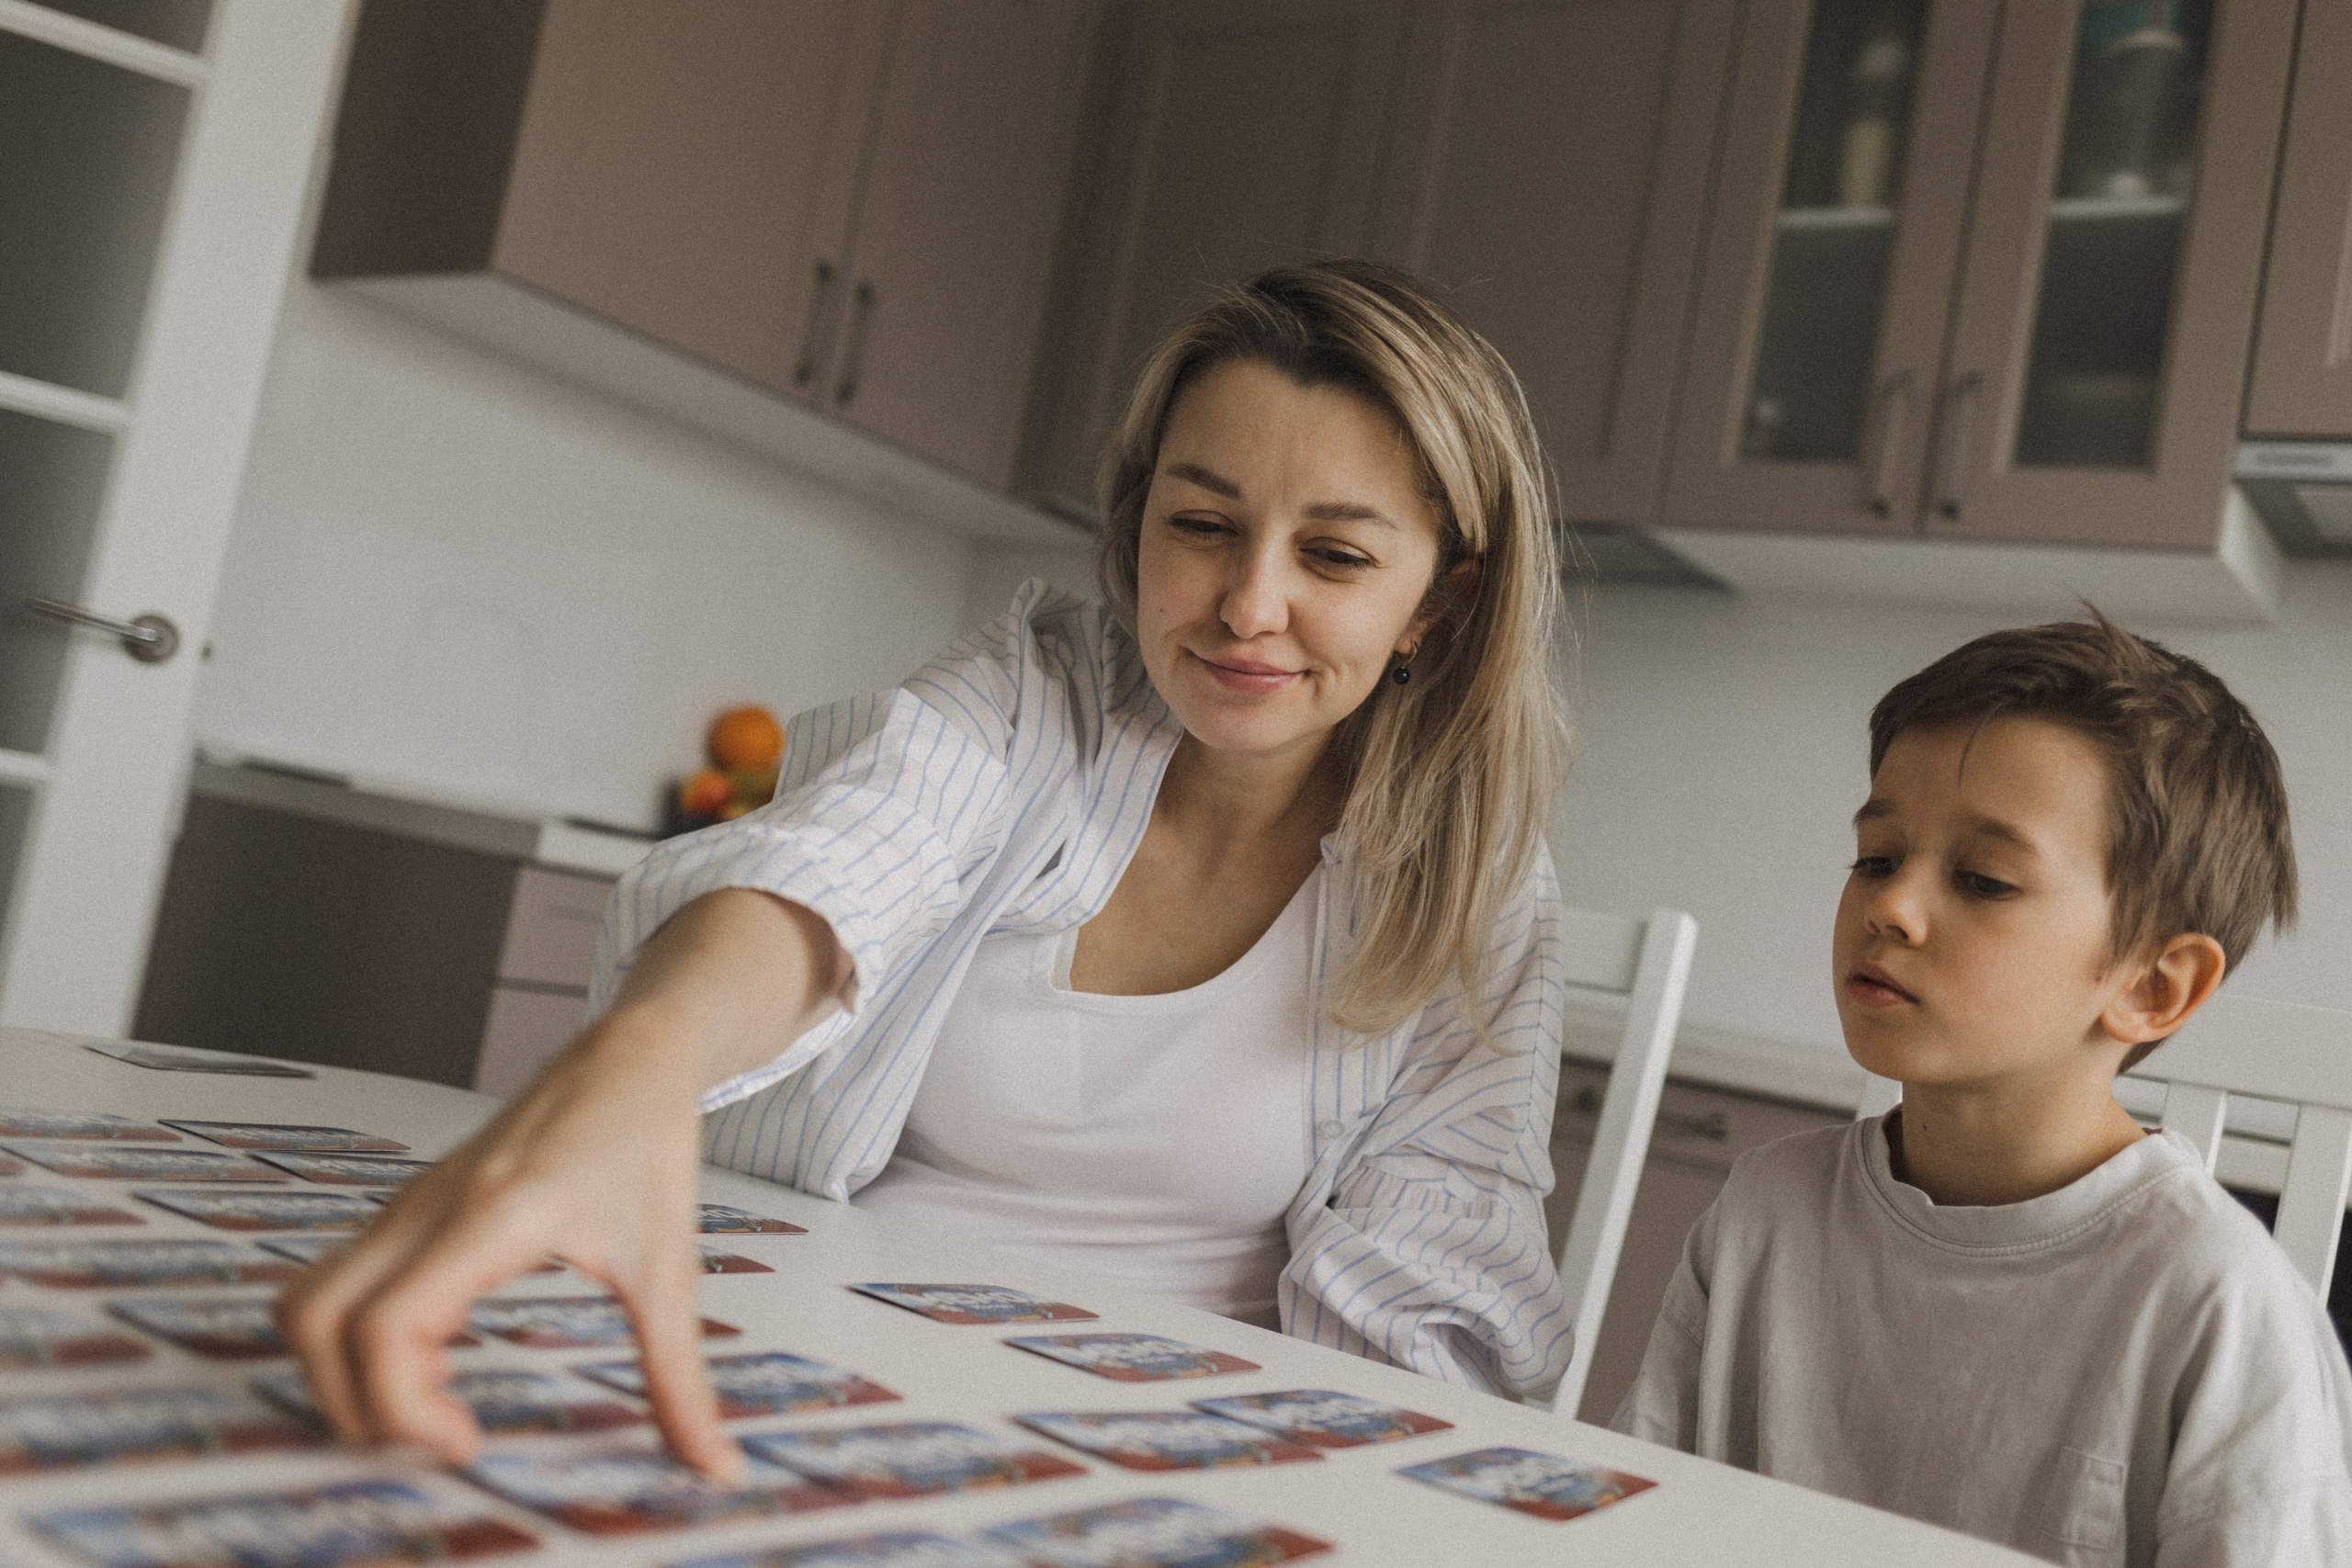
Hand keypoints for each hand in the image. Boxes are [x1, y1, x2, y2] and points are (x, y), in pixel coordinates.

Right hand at [275, 1015, 741, 1476]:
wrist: (629, 1058)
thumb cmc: (647, 1146)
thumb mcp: (670, 1273)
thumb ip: (682, 1379)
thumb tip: (716, 1465)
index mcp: (494, 1217)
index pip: (384, 1326)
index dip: (401, 1407)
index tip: (464, 1444)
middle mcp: (429, 1208)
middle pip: (313, 1320)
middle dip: (352, 1401)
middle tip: (436, 1434)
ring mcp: (408, 1205)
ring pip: (310, 1299)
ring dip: (344, 1368)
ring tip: (431, 1401)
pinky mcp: (407, 1209)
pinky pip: (340, 1281)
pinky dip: (359, 1336)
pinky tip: (438, 1357)